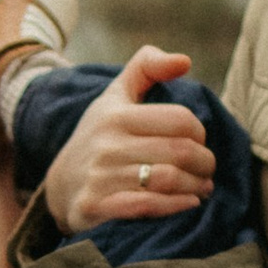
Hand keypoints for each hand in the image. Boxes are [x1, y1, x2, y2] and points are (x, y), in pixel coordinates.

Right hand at [40, 45, 216, 228]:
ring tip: (203, 188)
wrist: (60, 186)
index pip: (180, 120)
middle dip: (205, 164)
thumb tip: (185, 61)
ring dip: (196, 187)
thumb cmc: (99, 137)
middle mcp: (107, 145)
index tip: (198, 143)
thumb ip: (146, 66)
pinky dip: (175, 206)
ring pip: (169, 179)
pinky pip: (146, 206)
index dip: (200, 133)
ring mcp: (100, 177)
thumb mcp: (115, 96)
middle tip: (207, 171)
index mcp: (117, 115)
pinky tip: (189, 203)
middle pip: (180, 151)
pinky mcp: (95, 206)